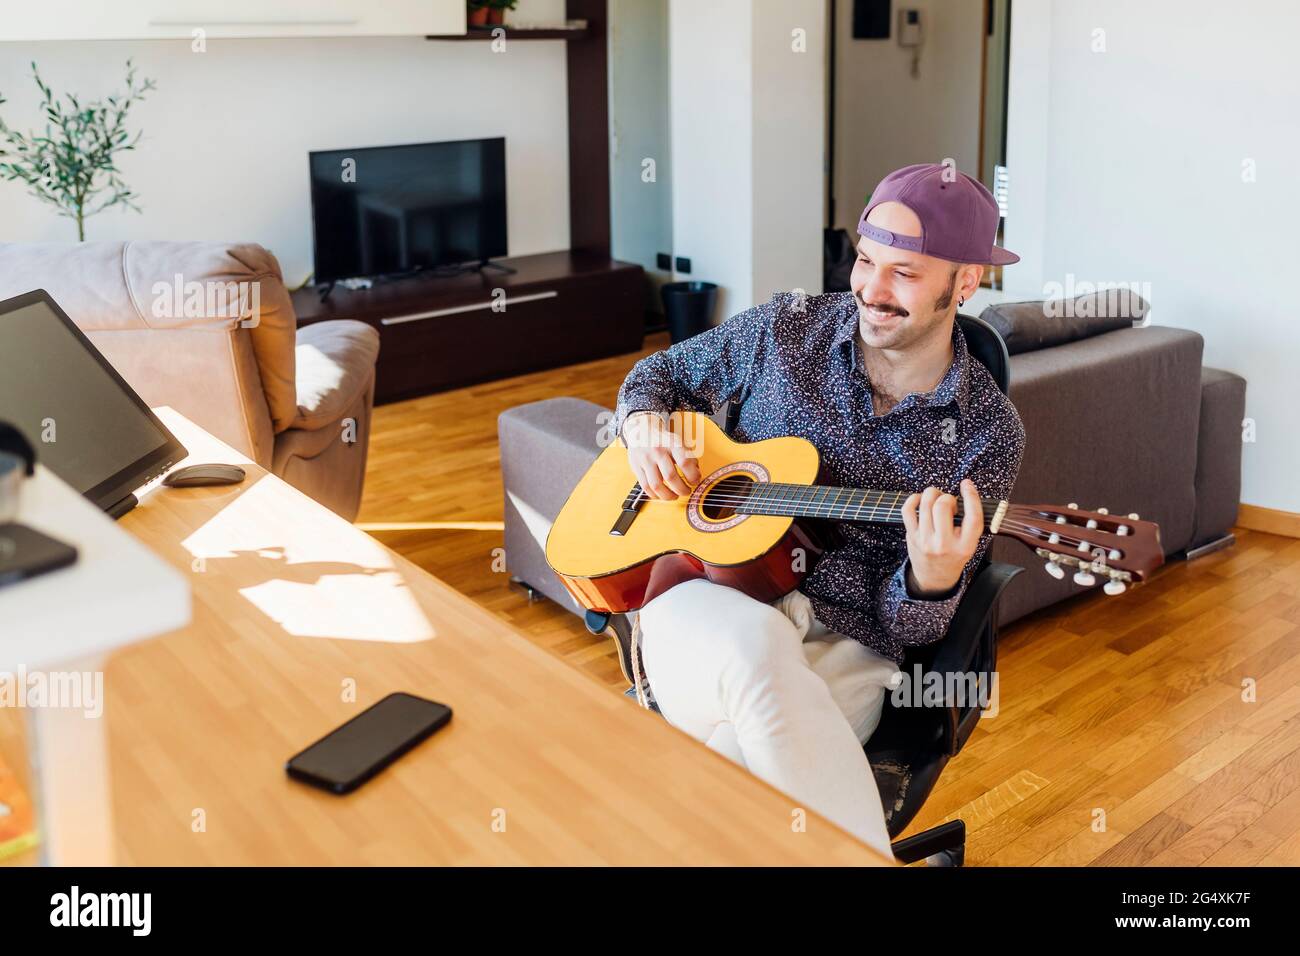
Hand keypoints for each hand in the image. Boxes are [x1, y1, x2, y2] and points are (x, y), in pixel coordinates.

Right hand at [623, 411, 701, 500]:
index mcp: (671, 443)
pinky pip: (645, 486)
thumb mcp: (678, 442)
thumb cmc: (663, 440)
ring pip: (657, 485)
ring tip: (674, 496)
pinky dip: (655, 495)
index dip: (692, 476)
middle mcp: (657, 451)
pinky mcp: (636, 467)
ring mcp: (645, 460)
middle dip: (682, 489)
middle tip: (686, 491)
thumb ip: (689, 457)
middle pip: (670, 476)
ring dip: (668, 496)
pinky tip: (661, 495)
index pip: (684, 462)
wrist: (641, 430)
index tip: (694, 481)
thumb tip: (696, 475)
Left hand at [900, 479, 982, 596]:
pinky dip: (914, 499)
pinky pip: (908, 510)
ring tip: (937, 499)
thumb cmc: (954, 555)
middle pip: (942, 506)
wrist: (935, 578)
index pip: (972, 517)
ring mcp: (925, 541)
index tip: (967, 484)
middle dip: (946, 497)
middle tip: (949, 503)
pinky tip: (921, 500)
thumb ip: (969, 522)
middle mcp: (944, 544)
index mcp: (965, 546)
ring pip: (925, 504)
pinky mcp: (912, 537)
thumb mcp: (969, 544)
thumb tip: (964, 489)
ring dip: (932, 494)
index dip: (971, 497)